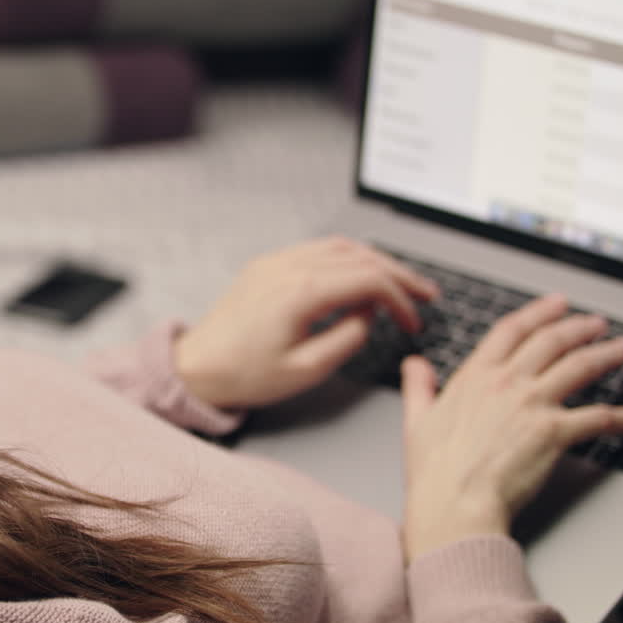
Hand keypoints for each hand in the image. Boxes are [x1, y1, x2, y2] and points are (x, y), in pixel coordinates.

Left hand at [174, 236, 438, 409]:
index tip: (413, 320)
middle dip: (398, 273)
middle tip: (425, 293)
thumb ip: (349, 337)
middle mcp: (288, 267)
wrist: (197, 368)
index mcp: (300, 292)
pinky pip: (315, 250)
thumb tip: (369, 314)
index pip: (368, 279)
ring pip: (339, 247)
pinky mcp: (266, 266)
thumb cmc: (244, 375)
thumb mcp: (307, 369)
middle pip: (360, 256)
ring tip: (398, 282)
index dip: (400, 298)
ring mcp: (275, 262)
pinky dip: (346, 259)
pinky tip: (358, 275)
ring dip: (374, 261)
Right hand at [399, 294, 622, 562]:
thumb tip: (415, 365)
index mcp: (474, 377)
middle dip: (579, 327)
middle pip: (551, 341)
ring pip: (580, 366)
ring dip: (607, 354)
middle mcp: (506, 382)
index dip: (537, 313)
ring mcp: (532, 404)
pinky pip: (600, 417)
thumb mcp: (416, 420)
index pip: (511, 330)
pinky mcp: (554, 431)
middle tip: (596, 323)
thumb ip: (418, 387)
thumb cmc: (435, 471)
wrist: (454, 501)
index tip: (556, 304)